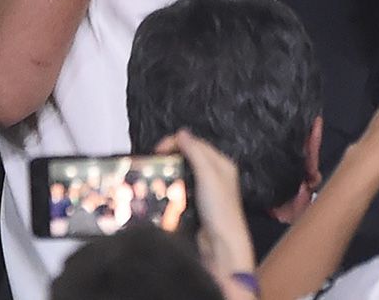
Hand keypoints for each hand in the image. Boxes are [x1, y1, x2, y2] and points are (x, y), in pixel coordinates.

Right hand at [155, 129, 255, 287]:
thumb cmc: (219, 209)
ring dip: (171, 169)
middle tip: (156, 161)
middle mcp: (216, 174)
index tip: (158, 150)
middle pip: (190, 155)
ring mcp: (207, 189)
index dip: (176, 142)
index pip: (195, 143)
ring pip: (185, 170)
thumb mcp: (208, 175)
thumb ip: (195, 152)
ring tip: (158, 173)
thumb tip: (181, 132)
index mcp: (221, 163)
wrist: (222, 244)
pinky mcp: (199, 202)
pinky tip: (165, 187)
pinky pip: (183, 185)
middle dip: (172, 154)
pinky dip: (174, 183)